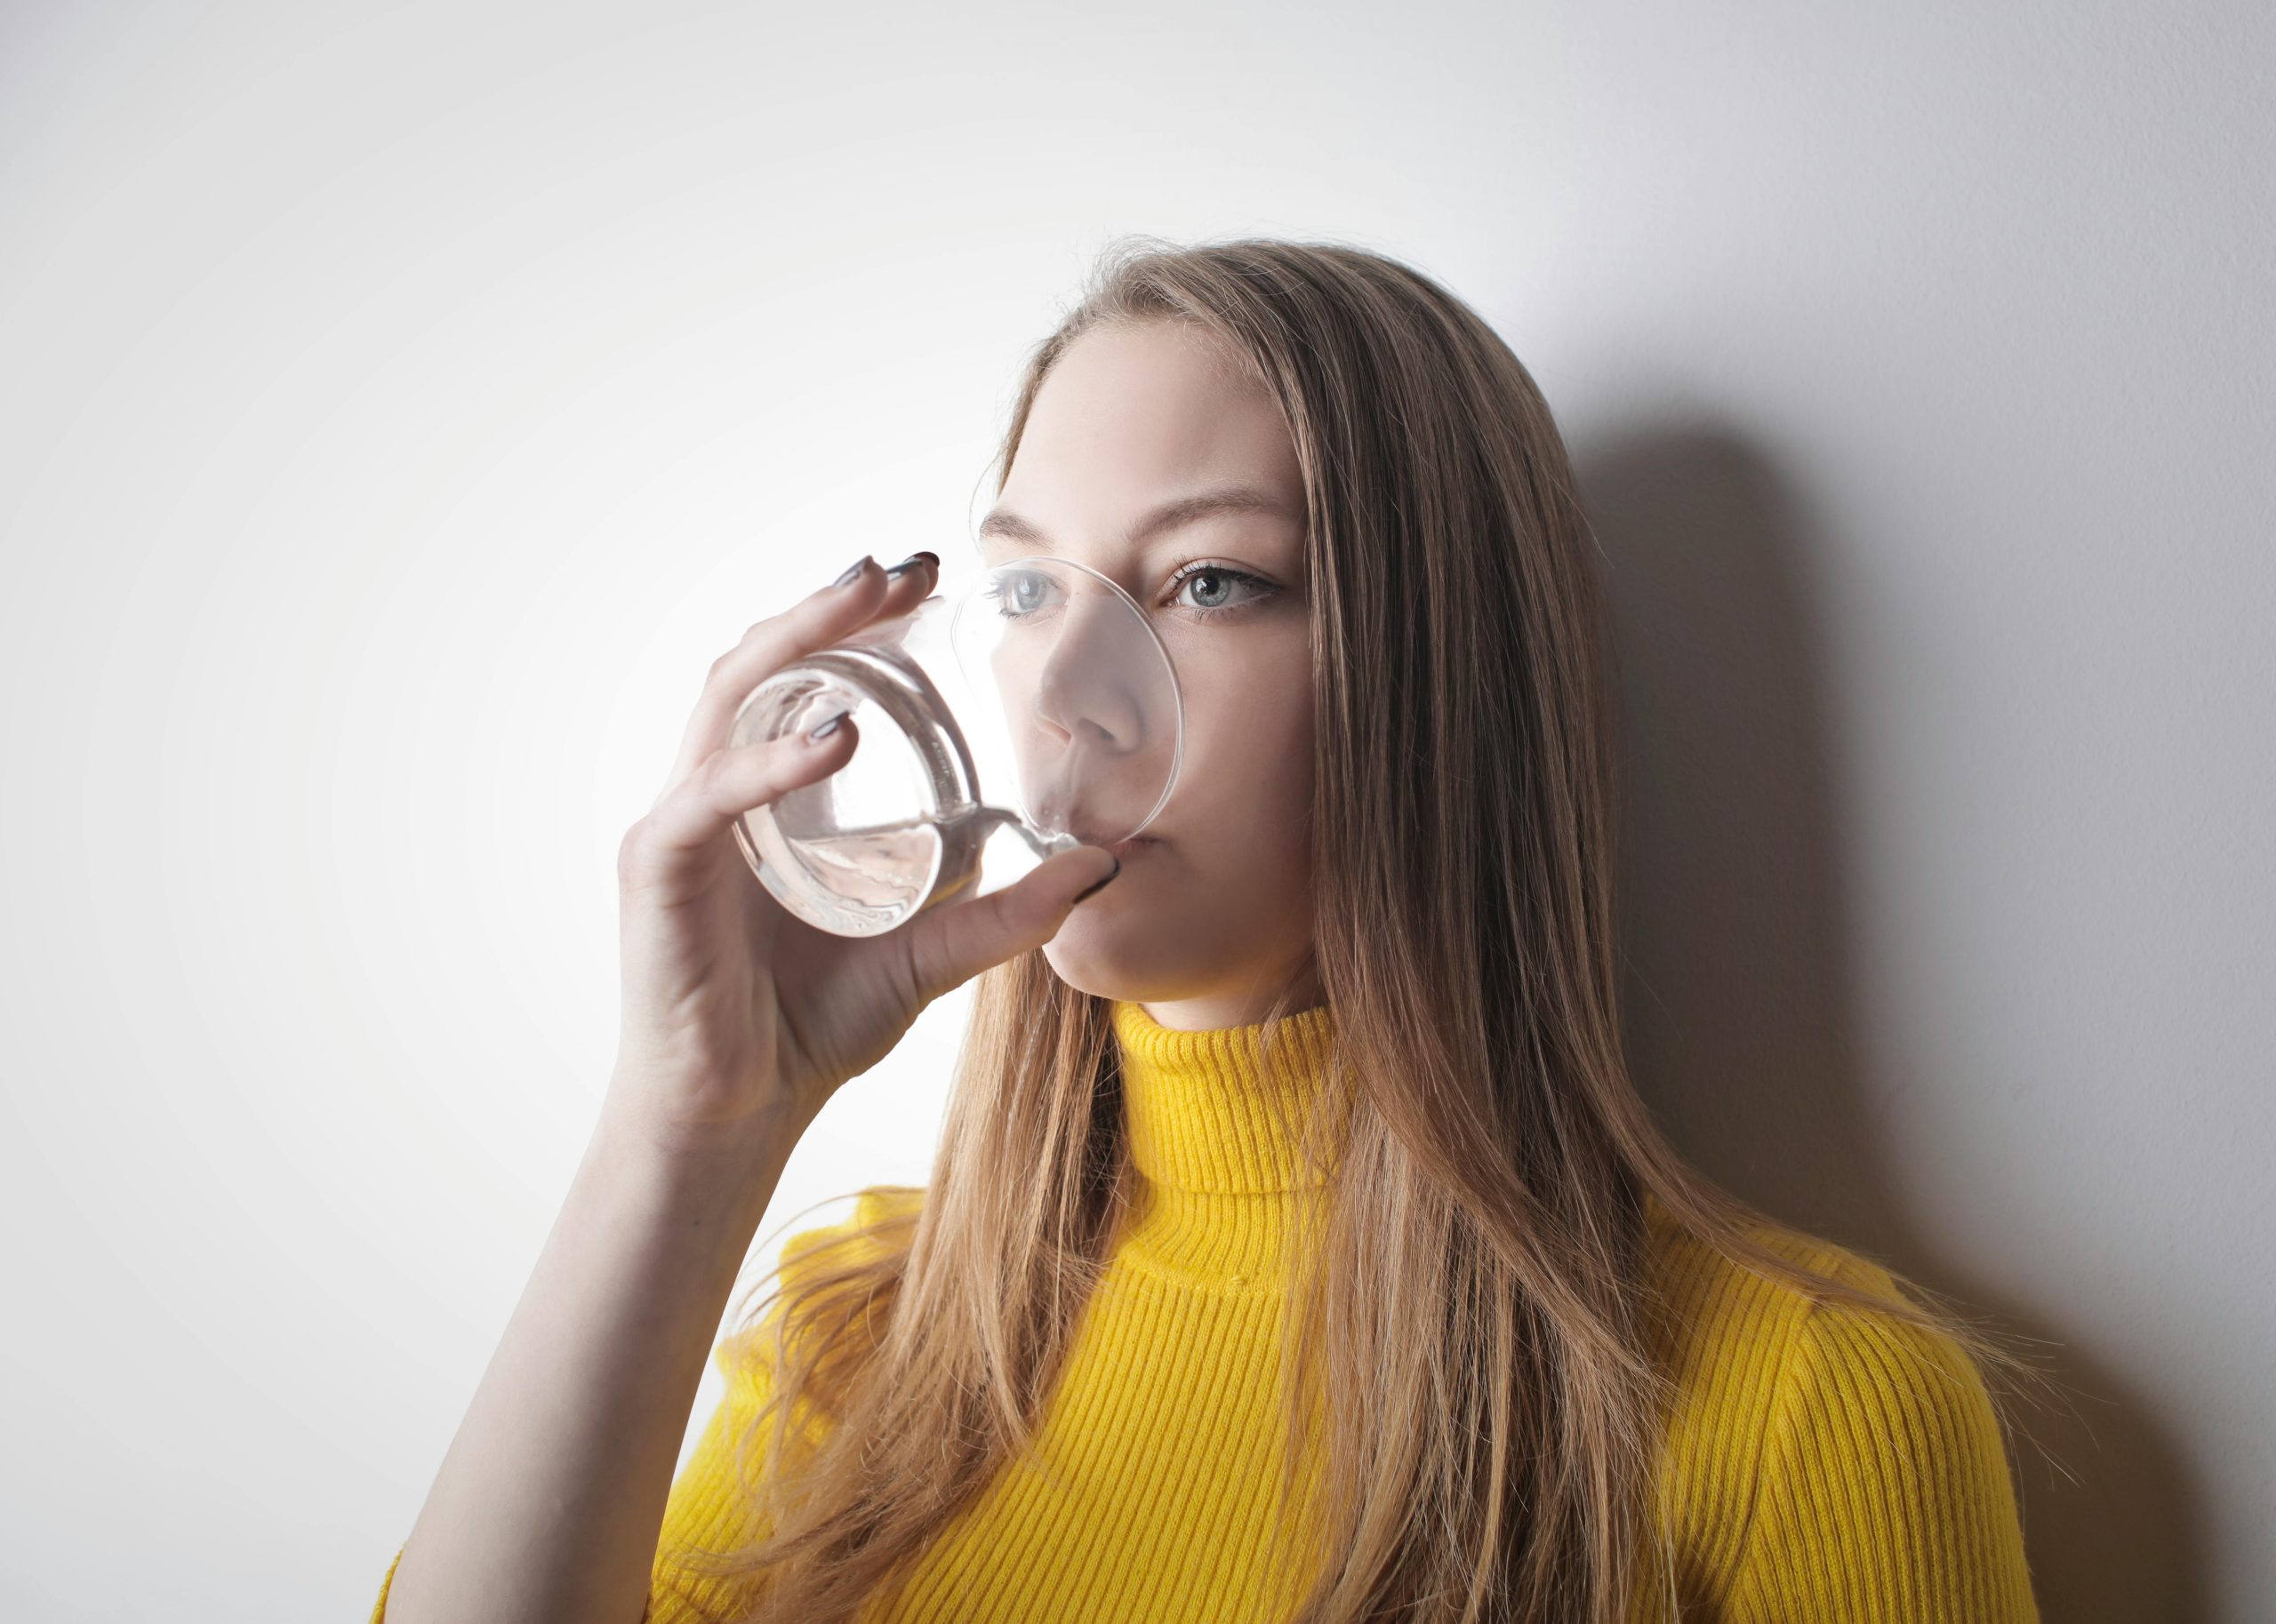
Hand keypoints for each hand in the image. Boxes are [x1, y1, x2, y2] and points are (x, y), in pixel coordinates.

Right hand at [601, 552, 1120, 1157]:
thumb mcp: (931, 957)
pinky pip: (710, 796)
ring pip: (728, 700)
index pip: (804, 679)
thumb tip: (1098, 867)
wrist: (739, 1114)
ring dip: (796, 640)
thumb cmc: (808, 1027)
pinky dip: (771, 760)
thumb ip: (1005, 911)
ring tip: (865, 602)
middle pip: (763, 666)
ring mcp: (682, 825)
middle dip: (832, 608)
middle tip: (906, 570)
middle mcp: (716, 793)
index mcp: (768, 797)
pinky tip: (835, 740)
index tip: (929, 579)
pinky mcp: (658, 869)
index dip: (860, 622)